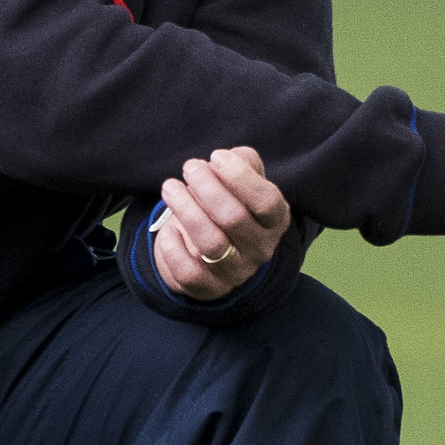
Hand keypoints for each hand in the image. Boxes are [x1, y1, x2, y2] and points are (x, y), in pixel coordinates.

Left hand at [152, 146, 292, 301]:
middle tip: (189, 168)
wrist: (212, 250)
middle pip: (233, 218)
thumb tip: (227, 159)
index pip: (266, 201)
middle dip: (206, 187)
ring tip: (170, 188)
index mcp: (275, 221)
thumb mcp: (243, 179)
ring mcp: (236, 272)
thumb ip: (242, 162)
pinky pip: (188, 271)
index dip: (239, 176)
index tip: (216, 156)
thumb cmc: (228, 204)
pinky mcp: (209, 288)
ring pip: (210, 243)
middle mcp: (261, 249)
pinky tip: (169, 230)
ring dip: (186, 210)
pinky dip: (173, 247)